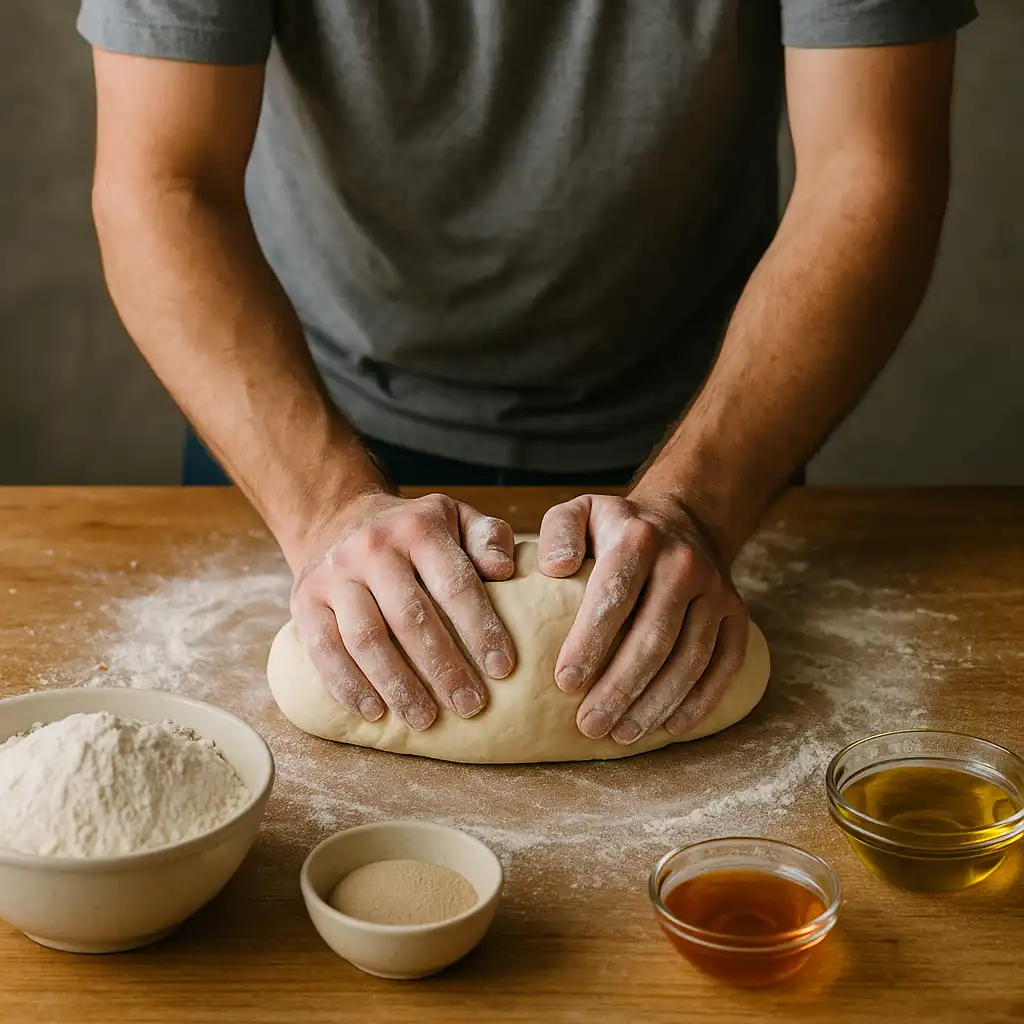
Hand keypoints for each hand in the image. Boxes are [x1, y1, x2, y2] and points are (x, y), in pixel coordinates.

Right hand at [290, 492, 516, 729]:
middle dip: (444, 668)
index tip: (502, 668)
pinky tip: (374, 712)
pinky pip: (324, 650)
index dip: (481, 629)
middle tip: (470, 705)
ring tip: (425, 719)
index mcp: (418, 528)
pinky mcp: (305, 600)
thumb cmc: (412, 531)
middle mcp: (372, 548)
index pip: (455, 584)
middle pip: (411, 617)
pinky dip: (348, 686)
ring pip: (366, 639)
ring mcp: (334, 575)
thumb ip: (488, 537)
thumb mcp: (455, 517)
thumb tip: (503, 570)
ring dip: (397, 685)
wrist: (339, 518)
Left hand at [537, 492, 748, 743]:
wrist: (685, 518)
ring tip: (621, 734)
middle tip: (589, 725)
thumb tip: (555, 569)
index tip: (564, 682)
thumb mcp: (580, 511)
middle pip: (653, 637)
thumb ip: (558, 532)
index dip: (590, 642)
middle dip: (620, 688)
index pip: (614, 596)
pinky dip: (699, 701)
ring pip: (689, 658)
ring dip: (655, 703)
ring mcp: (716, 590)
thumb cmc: (617, 528)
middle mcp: (683, 563)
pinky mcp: (737, 614)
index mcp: (640, 538)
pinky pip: (724, 665)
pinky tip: (670, 727)